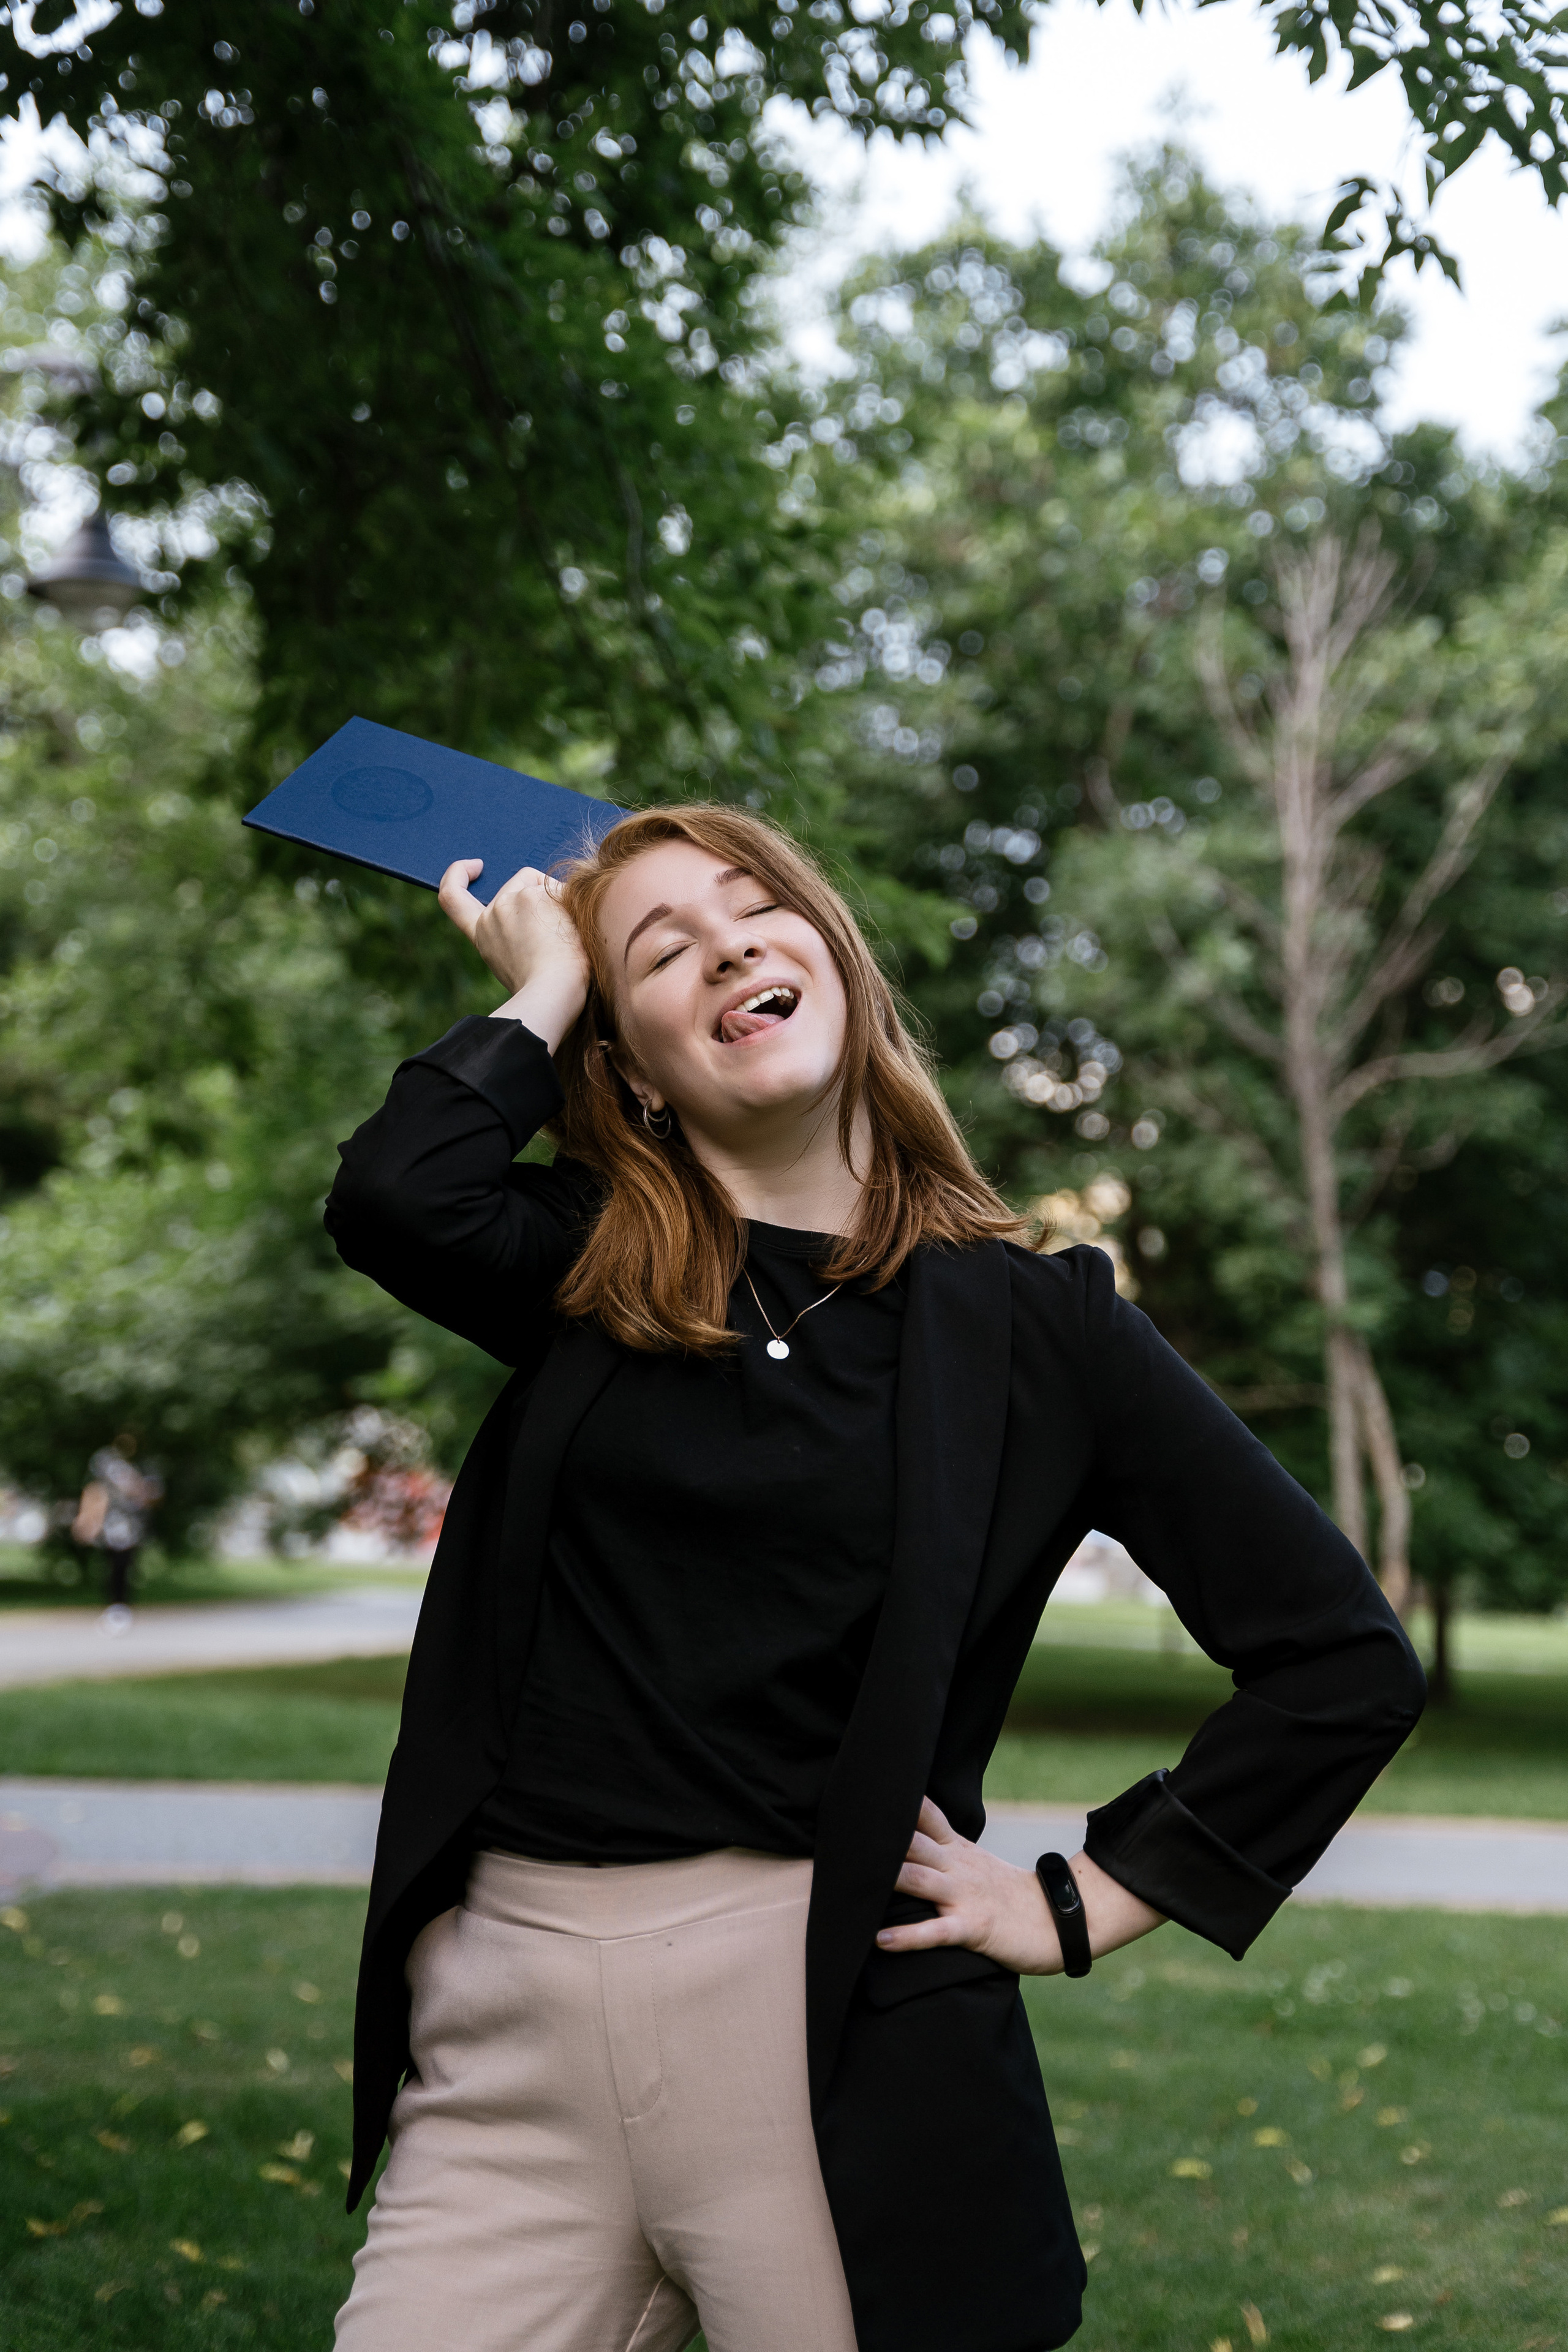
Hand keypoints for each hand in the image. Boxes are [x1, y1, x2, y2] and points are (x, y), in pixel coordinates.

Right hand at [438, 859, 590, 1052]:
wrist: (552, 995)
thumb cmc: (548, 990)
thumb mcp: (522, 963)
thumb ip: (519, 935)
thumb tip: (542, 915)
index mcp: (483, 935)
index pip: (452, 897)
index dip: (457, 875)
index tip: (475, 866)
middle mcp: (491, 915)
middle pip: (521, 882)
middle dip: (545, 898)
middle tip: (561, 933)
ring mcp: (508, 902)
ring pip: (542, 882)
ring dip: (560, 902)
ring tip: (568, 940)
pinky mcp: (531, 894)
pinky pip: (562, 887)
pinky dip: (575, 905)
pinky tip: (577, 931)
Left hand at [875, 1796, 1165, 1976]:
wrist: (1060, 1918)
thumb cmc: (1009, 1895)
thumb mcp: (975, 1862)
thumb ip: (942, 1849)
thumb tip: (905, 1839)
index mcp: (957, 1848)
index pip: (924, 1814)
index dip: (895, 1800)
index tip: (863, 1786)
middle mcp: (957, 1866)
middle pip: (912, 1842)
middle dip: (879, 1837)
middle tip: (839, 1831)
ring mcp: (965, 1895)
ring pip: (919, 1880)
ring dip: (887, 1878)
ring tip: (850, 1880)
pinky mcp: (974, 1928)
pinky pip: (936, 1932)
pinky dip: (907, 1937)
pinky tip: (881, 1940)